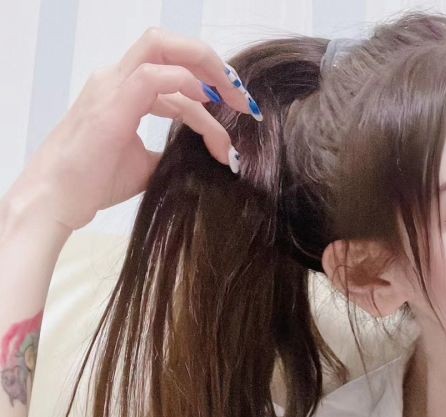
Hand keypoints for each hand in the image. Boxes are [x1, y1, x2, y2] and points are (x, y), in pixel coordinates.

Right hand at [9, 27, 256, 230]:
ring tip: (235, 108)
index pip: (174, 73)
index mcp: (123, 90)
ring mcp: (113, 86)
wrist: (58, 200)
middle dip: (212, 65)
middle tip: (242, 101)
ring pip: (165, 49)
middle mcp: (116, 79)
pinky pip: (156, 76)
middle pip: (170, 45)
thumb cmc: (93, 184)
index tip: (238, 116)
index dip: (209, 91)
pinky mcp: (113, 103)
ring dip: (208, 74)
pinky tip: (208, 109)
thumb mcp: (144, 166)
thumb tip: (198, 158)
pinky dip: (187, 87)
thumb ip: (168, 152)